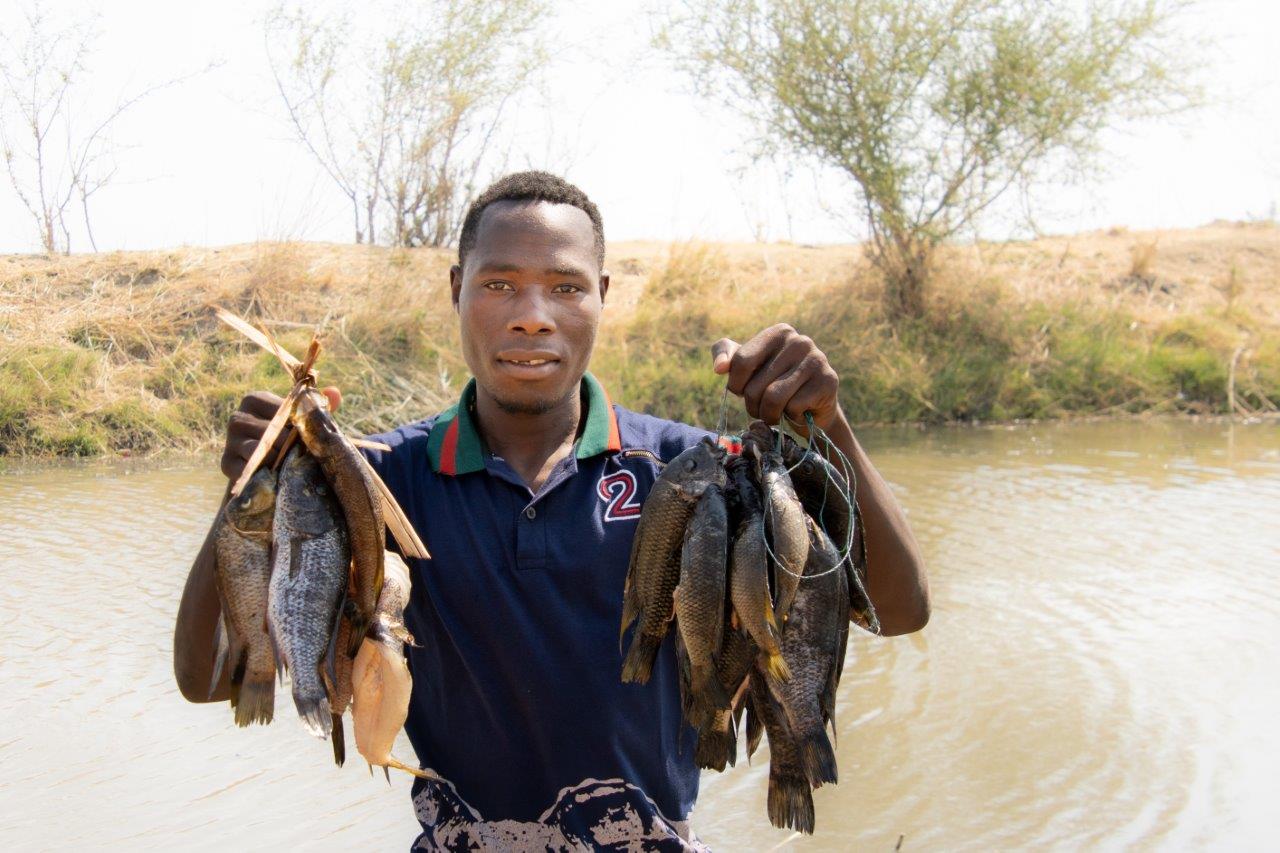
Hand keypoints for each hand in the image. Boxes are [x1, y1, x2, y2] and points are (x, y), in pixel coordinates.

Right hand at [220, 386, 341, 480]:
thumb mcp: (302, 421)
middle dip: (291, 444)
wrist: (267, 467)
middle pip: (273, 431)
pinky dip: (265, 473)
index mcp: (254, 399)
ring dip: (279, 459)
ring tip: (288, 463)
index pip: (282, 409)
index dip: (298, 425)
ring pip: (261, 450)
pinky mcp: (226, 463)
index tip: (305, 434)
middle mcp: (237, 417)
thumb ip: (319, 407)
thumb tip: (335, 393)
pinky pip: (249, 469)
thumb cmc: (288, 437)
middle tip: (301, 453)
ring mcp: (230, 440)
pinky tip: (274, 474)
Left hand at [711, 324, 841, 434]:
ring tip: (777, 412)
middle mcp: (799, 341)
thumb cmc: (774, 385)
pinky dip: (792, 417)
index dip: (736, 386)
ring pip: (773, 398)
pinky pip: (793, 408)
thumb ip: (726, 355)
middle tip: (764, 407)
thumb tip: (720, 368)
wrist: (812, 410)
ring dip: (769, 415)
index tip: (743, 391)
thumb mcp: (747, 368)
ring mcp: (817, 360)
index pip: (741, 361)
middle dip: (753, 406)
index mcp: (779, 332)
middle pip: (755, 385)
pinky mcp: (828, 382)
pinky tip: (801, 410)